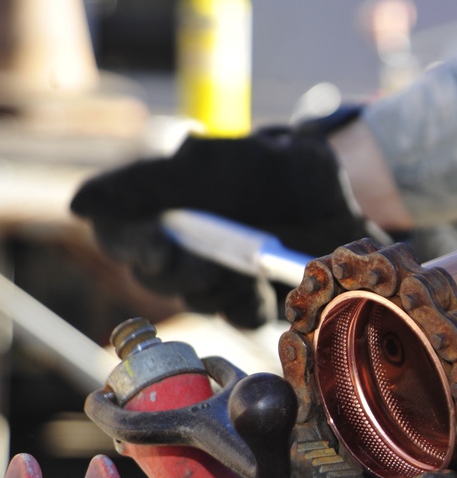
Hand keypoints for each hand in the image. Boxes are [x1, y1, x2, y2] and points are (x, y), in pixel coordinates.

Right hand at [72, 127, 374, 327]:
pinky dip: (260, 301)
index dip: (126, 242)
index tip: (162, 250)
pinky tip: (277, 281)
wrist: (355, 203)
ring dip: (227, 285)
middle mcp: (187, 235)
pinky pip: (238, 316)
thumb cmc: (294, 171)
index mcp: (173, 193)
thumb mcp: (233, 161)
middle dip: (184, 271)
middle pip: (150, 271)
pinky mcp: (249, 298)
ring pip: (194, 296)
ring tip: (262, 259)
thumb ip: (158, 181)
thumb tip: (80, 204)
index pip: (116, 224)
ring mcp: (217, 270)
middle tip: (217, 266)